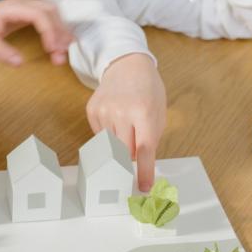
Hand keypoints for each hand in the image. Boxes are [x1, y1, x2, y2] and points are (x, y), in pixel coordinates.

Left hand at [0, 0, 71, 66]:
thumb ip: (0, 51)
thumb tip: (19, 63)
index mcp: (14, 8)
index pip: (39, 15)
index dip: (49, 31)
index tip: (51, 50)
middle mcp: (27, 3)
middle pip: (51, 13)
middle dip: (59, 34)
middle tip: (60, 56)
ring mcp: (32, 5)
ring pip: (54, 15)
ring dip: (61, 33)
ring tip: (62, 54)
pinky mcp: (34, 11)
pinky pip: (51, 18)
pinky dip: (58, 31)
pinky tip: (61, 45)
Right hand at [87, 53, 166, 191]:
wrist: (127, 65)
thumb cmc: (148, 90)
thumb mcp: (159, 111)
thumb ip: (152, 138)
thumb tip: (141, 165)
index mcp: (143, 112)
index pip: (143, 150)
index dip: (143, 171)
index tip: (142, 187)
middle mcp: (121, 112)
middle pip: (125, 151)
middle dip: (131, 154)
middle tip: (135, 141)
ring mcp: (103, 111)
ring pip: (111, 146)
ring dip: (120, 143)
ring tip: (126, 123)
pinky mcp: (92, 110)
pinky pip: (100, 136)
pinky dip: (109, 134)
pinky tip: (115, 118)